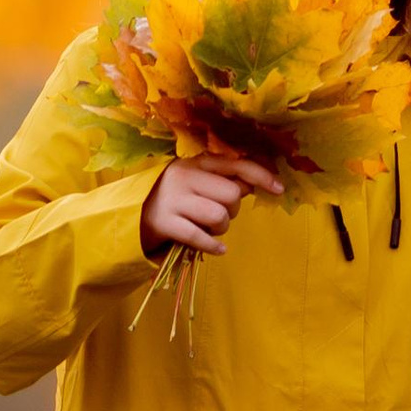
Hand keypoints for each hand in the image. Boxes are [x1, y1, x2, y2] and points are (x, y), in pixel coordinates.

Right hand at [142, 149, 283, 258]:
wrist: (131, 214)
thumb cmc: (175, 197)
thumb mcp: (197, 180)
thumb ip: (224, 179)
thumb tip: (256, 183)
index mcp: (196, 161)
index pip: (236, 164)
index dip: (262, 176)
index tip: (279, 189)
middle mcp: (184, 175)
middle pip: (231, 195)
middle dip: (233, 210)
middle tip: (220, 214)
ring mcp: (173, 199)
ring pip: (219, 216)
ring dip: (221, 228)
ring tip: (211, 229)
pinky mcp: (164, 222)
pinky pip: (200, 237)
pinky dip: (213, 246)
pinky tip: (217, 249)